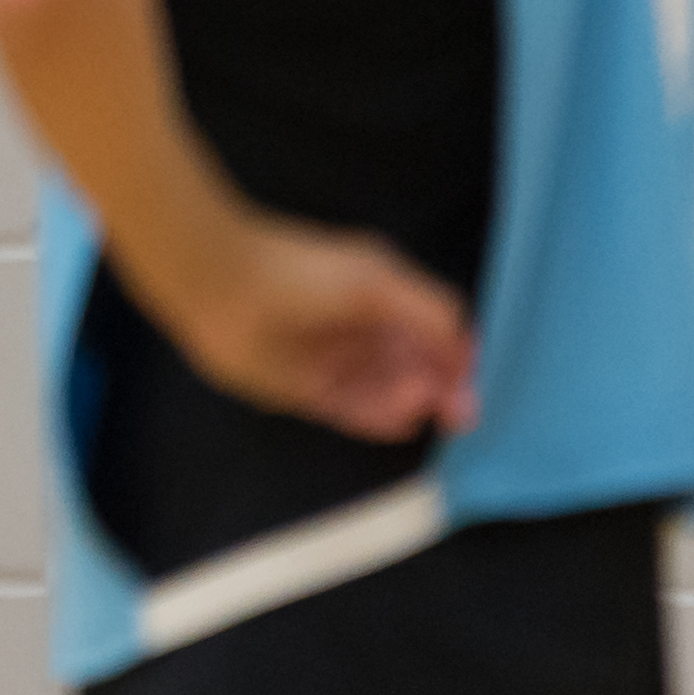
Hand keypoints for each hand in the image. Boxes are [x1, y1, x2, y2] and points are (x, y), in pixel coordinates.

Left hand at [144, 213, 476, 444]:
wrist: (222, 285)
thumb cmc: (303, 274)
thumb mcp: (381, 283)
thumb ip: (431, 313)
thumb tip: (467, 350)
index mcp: (381, 293)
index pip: (433, 332)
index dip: (455, 357)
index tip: (470, 379)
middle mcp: (360, 329)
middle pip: (414, 366)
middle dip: (438, 386)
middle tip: (457, 408)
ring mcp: (334, 360)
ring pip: (387, 391)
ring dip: (410, 401)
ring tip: (421, 404)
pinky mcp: (307, 390)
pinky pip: (354, 412)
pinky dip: (380, 418)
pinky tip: (401, 420)